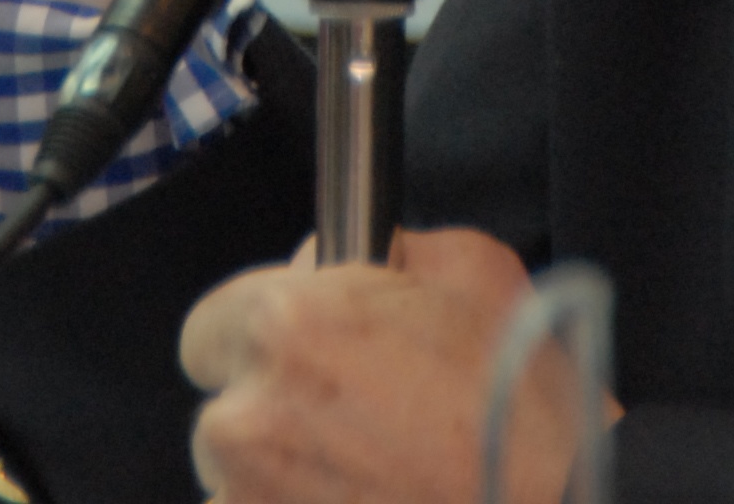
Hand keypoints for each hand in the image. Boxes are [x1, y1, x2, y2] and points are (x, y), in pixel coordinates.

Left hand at [181, 232, 607, 503]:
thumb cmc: (520, 403)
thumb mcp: (468, 268)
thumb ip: (382, 253)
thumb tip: (328, 265)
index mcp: (283, 327)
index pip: (213, 324)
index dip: (262, 336)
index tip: (305, 352)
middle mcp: (247, 423)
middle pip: (226, 414)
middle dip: (274, 413)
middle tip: (351, 423)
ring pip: (244, 490)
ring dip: (287, 484)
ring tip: (371, 483)